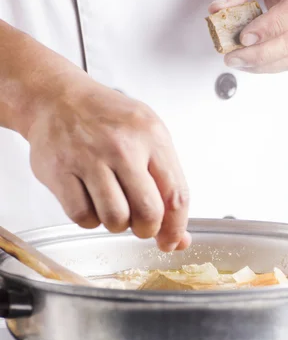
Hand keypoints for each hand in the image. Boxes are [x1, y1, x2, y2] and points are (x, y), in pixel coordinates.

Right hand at [27, 76, 190, 251]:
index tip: (171, 241)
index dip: (176, 228)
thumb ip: (167, 185)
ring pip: (115, 219)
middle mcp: (121, 146)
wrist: (56, 98)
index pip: (176, 195)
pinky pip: (83, 217)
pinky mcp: (60, 172)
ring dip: (117, 224)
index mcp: (151, 136)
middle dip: (147, 229)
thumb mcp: (147, 138)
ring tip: (112, 206)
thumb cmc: (106, 120)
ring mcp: (88, 158)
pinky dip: (89, 219)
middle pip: (148, 213)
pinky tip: (90, 201)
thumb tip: (178, 237)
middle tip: (140, 225)